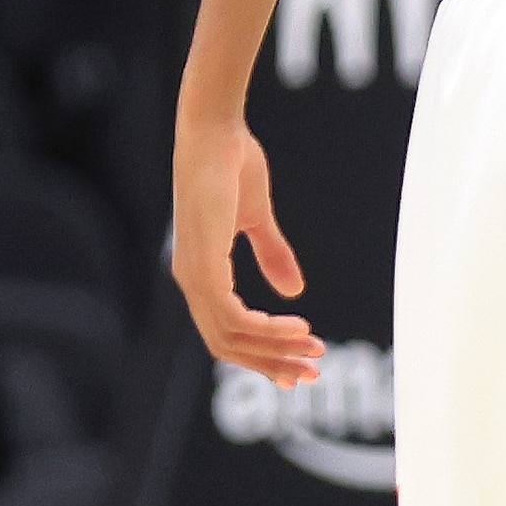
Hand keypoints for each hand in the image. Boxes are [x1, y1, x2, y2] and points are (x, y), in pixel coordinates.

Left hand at [170, 106, 326, 385]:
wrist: (214, 133)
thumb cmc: (231, 164)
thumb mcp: (256, 219)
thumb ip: (272, 255)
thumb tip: (295, 292)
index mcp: (199, 271)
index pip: (225, 331)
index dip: (262, 354)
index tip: (299, 365)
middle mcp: (190, 278)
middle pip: (227, 345)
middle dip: (272, 363)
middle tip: (313, 373)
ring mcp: (194, 273)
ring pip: (231, 336)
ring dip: (275, 349)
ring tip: (315, 350)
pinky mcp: (204, 264)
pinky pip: (232, 315)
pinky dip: (266, 328)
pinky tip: (300, 324)